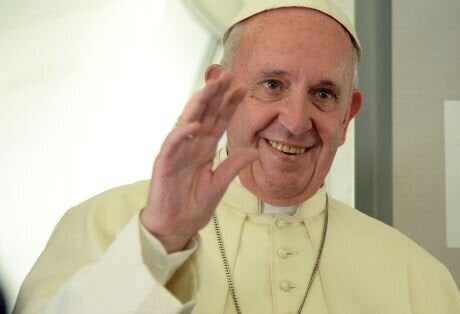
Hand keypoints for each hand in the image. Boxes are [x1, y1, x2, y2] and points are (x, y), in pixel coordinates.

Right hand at [140, 66, 257, 252]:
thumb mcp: (220, 184)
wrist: (174, 228)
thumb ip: (234, 166)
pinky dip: (183, 134)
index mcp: (204, 149)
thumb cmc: (192, 206)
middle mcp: (191, 146)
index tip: (243, 88)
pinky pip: (173, 145)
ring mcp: (177, 152)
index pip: (219, 121)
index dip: (230, 105)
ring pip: (188, 122)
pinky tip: (195, 125)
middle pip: (204, 115)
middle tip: (227, 75)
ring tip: (210, 88)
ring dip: (198, 105)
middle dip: (215, 95)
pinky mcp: (165, 164)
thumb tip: (255, 151)